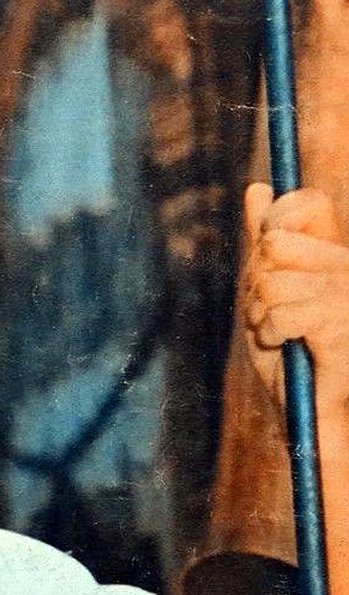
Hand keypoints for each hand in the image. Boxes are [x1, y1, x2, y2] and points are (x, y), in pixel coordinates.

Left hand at [242, 182, 348, 415]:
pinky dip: (269, 332)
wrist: (312, 405)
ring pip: (270, 283)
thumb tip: (257, 189)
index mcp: (336, 250)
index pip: (305, 203)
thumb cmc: (290, 348)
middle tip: (268, 310)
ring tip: (276, 332)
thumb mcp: (269, 288)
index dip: (273, 224)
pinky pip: (280, 314)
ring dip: (259, 313)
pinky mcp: (341, 327)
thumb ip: (264, 238)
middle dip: (254, 281)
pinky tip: (283, 343)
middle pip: (273, 245)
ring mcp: (348, 294)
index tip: (268, 261)